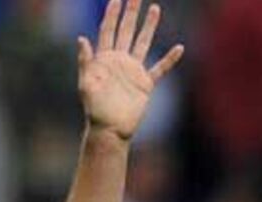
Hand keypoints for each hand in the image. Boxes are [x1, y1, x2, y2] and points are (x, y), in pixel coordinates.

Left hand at [78, 0, 183, 141]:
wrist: (110, 130)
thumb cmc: (95, 110)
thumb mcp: (86, 84)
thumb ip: (85, 62)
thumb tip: (82, 39)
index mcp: (104, 59)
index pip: (108, 30)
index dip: (111, 13)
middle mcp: (119, 61)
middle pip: (126, 30)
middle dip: (131, 12)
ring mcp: (133, 72)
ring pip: (143, 42)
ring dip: (148, 26)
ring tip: (155, 8)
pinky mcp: (144, 84)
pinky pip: (159, 69)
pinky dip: (169, 59)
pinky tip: (179, 48)